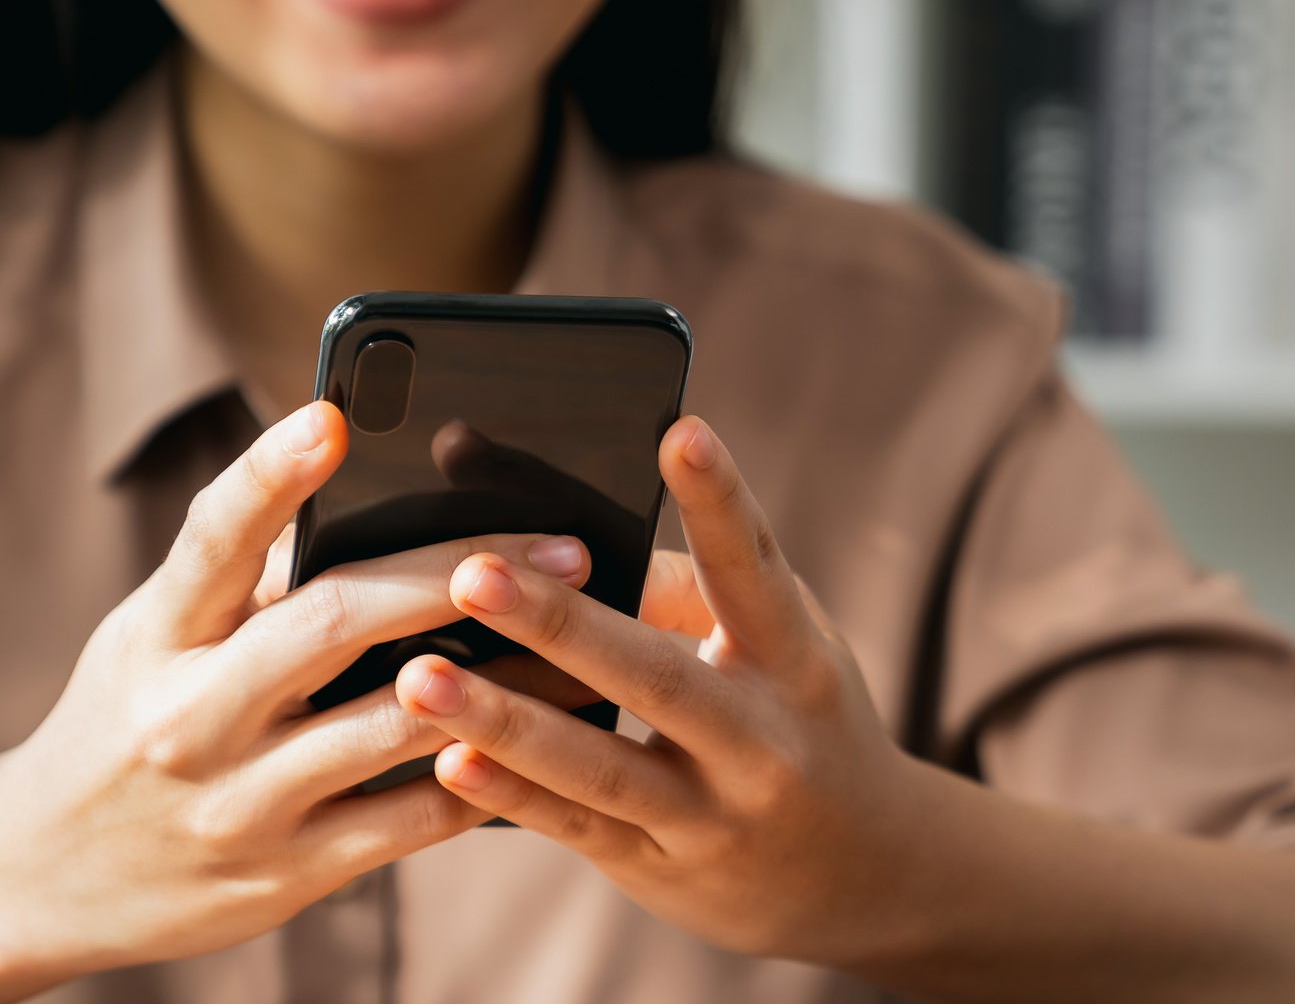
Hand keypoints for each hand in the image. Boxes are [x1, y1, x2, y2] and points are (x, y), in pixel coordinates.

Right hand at [0, 403, 600, 996]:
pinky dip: (484, 776)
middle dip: (456, 577)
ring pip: (395, 726)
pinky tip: (549, 741)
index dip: (270, 475)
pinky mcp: (284, 876)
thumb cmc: (133, 722)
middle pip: (336, 622)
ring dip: (508, 683)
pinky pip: (410, 820)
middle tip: (561, 549)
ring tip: (588, 644)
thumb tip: (390, 508)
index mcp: (158, 636)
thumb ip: (256, 586)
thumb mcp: (155, 642)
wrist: (45, 880)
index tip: (332, 416)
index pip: (213, 541)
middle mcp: (189, 716)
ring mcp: (238, 802)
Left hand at [395, 416, 937, 965]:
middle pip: (657, 675)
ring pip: (602, 765)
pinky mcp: (664, 864)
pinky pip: (579, 827)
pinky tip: (448, 762)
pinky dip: (513, 794)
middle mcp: (763, 738)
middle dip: (561, 625)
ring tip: (420, 678)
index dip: (720, 501)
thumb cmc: (802, 719)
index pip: (756, 569)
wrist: (864, 871)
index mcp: (796, 659)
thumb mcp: (787, 649)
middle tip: (473, 572)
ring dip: (506, 720)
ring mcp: (714, 811)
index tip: (679, 433)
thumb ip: (694, 593)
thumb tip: (568, 534)